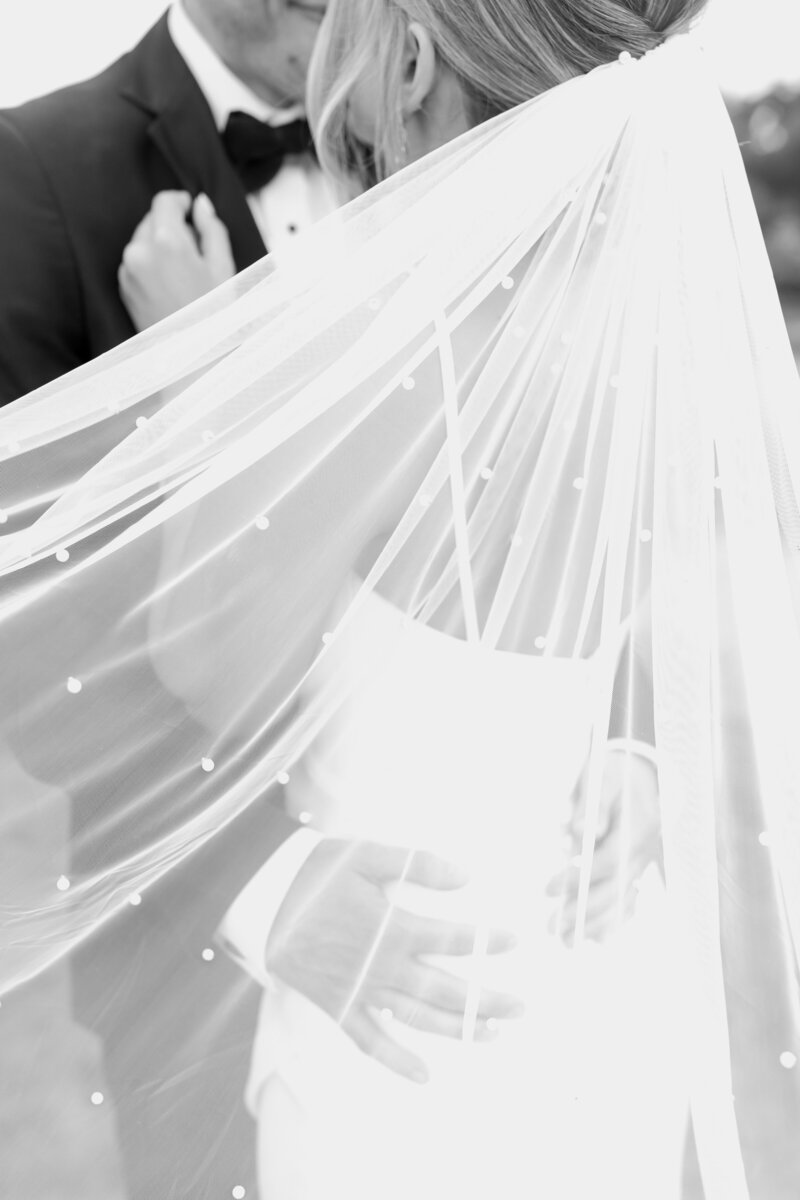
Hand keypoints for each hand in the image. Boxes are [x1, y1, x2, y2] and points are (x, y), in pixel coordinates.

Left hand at [118, 191, 235, 330]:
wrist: (191, 357)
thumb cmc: (212, 316)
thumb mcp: (223, 267)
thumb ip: (212, 229)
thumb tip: (201, 205)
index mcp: (167, 240)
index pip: (165, 201)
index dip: (180, 202)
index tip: (189, 209)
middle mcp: (141, 250)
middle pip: (152, 219)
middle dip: (172, 226)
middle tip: (194, 251)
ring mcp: (128, 269)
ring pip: (143, 239)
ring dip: (160, 245)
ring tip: (183, 273)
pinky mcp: (123, 286)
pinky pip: (136, 260)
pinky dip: (151, 264)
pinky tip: (170, 285)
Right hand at [265, 838, 522, 1083]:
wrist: (265, 899)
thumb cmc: (318, 872)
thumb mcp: (367, 855)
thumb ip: (418, 863)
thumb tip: (466, 875)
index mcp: (393, 928)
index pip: (453, 939)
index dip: (488, 940)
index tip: (517, 940)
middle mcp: (383, 967)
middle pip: (446, 989)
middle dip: (488, 999)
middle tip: (523, 1007)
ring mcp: (361, 992)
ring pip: (418, 1019)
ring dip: (458, 1030)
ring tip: (494, 1035)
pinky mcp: (339, 1007)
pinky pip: (370, 1042)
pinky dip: (396, 1061)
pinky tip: (424, 1075)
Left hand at [547, 748, 661, 943]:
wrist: (641, 772)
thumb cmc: (615, 773)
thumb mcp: (601, 778)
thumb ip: (591, 806)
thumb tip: (576, 834)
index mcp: (637, 827)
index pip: (608, 861)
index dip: (579, 878)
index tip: (550, 888)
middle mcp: (644, 850)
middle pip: (617, 888)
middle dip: (584, 911)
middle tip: (553, 926)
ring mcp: (642, 861)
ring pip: (624, 899)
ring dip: (597, 923)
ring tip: (568, 941)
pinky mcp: (636, 867)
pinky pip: (630, 899)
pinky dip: (615, 921)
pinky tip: (597, 940)